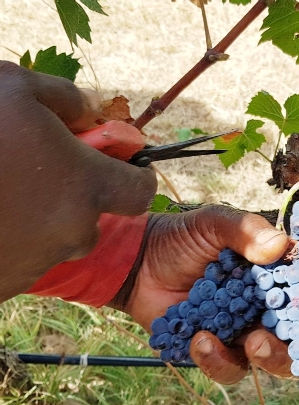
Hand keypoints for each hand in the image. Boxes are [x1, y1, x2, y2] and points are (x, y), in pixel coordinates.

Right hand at [0, 61, 156, 301]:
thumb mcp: (16, 88)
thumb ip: (68, 100)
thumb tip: (91, 112)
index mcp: (89, 186)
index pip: (142, 191)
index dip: (138, 176)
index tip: (125, 167)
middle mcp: (75, 230)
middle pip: (95, 215)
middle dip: (77, 194)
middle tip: (37, 171)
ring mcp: (42, 260)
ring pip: (59, 235)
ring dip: (43, 215)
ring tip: (3, 190)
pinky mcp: (11, 281)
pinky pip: (27, 255)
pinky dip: (15, 236)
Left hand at [115, 206, 298, 383]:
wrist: (138, 263)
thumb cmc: (182, 238)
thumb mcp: (214, 223)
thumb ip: (245, 230)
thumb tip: (281, 247)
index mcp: (279, 273)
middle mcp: (270, 306)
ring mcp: (246, 331)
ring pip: (277, 360)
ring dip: (274, 357)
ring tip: (253, 340)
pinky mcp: (218, 350)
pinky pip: (229, 368)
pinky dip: (218, 358)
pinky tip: (201, 338)